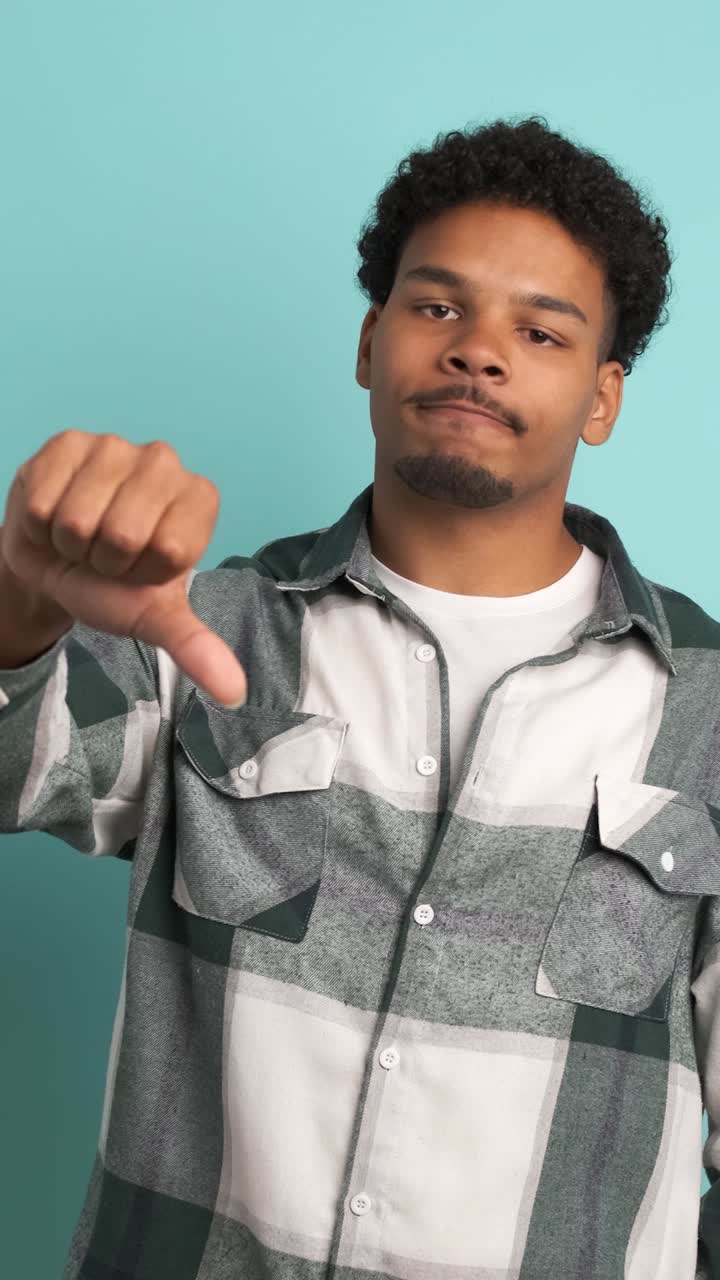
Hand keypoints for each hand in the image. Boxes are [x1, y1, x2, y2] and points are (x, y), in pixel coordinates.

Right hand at [0, 430, 247, 706]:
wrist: (52, 565)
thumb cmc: (111, 585)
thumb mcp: (152, 618)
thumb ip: (195, 647)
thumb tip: (234, 693)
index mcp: (199, 499)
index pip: (170, 549)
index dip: (143, 572)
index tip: (138, 569)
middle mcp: (165, 461)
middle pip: (123, 533)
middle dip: (104, 558)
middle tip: (104, 555)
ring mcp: (115, 445)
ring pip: (78, 518)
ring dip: (70, 541)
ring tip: (80, 538)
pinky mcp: (68, 441)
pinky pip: (44, 500)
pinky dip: (41, 522)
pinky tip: (55, 516)